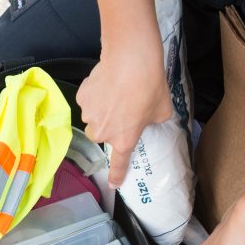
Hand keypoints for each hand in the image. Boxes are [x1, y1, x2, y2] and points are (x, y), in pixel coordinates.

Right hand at [78, 50, 171, 187]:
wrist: (131, 59)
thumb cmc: (150, 86)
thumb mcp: (163, 110)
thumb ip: (154, 120)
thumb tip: (150, 117)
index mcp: (124, 139)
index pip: (118, 163)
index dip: (116, 174)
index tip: (113, 184)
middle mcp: (104, 131)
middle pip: (99, 136)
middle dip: (106, 128)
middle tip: (119, 113)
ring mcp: (90, 114)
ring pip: (92, 117)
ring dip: (100, 111)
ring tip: (114, 93)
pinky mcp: (82, 96)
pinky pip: (87, 100)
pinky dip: (94, 95)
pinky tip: (106, 83)